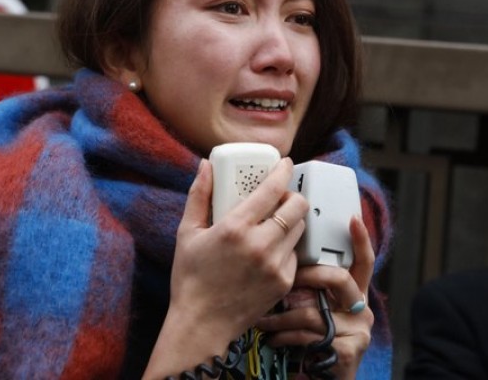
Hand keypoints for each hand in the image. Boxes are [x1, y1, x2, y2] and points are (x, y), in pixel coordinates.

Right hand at [143, 158, 308, 378]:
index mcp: (235, 228)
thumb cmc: (190, 278)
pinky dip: (287, 248)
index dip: (283, 171)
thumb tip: (206, 165)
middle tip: (281, 197)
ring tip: (275, 223)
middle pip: (297, 207)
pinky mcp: (284, 283)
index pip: (272, 190)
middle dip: (293, 196)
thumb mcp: (187, 233)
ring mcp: (275, 266)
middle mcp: (260, 245)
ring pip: (300, 229)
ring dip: (292, 221)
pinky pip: (295, 255)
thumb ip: (199, 195)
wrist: (201, 325)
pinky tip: (270, 251)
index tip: (285, 163)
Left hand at [255, 216, 375, 379]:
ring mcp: (358, 329)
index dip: (361, 239)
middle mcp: (361, 307)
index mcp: (354, 292)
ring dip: (282, 316)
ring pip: (314, 311)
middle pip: (338, 278)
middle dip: (306, 276)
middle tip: (283, 282)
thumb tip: (285, 258)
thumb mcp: (312, 307)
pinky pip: (310, 335)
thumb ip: (308, 286)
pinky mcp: (349, 350)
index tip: (352, 218)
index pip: (363, 261)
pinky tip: (273, 339)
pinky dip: (286, 336)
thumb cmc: (311, 339)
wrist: (320, 378)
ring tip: (264, 320)